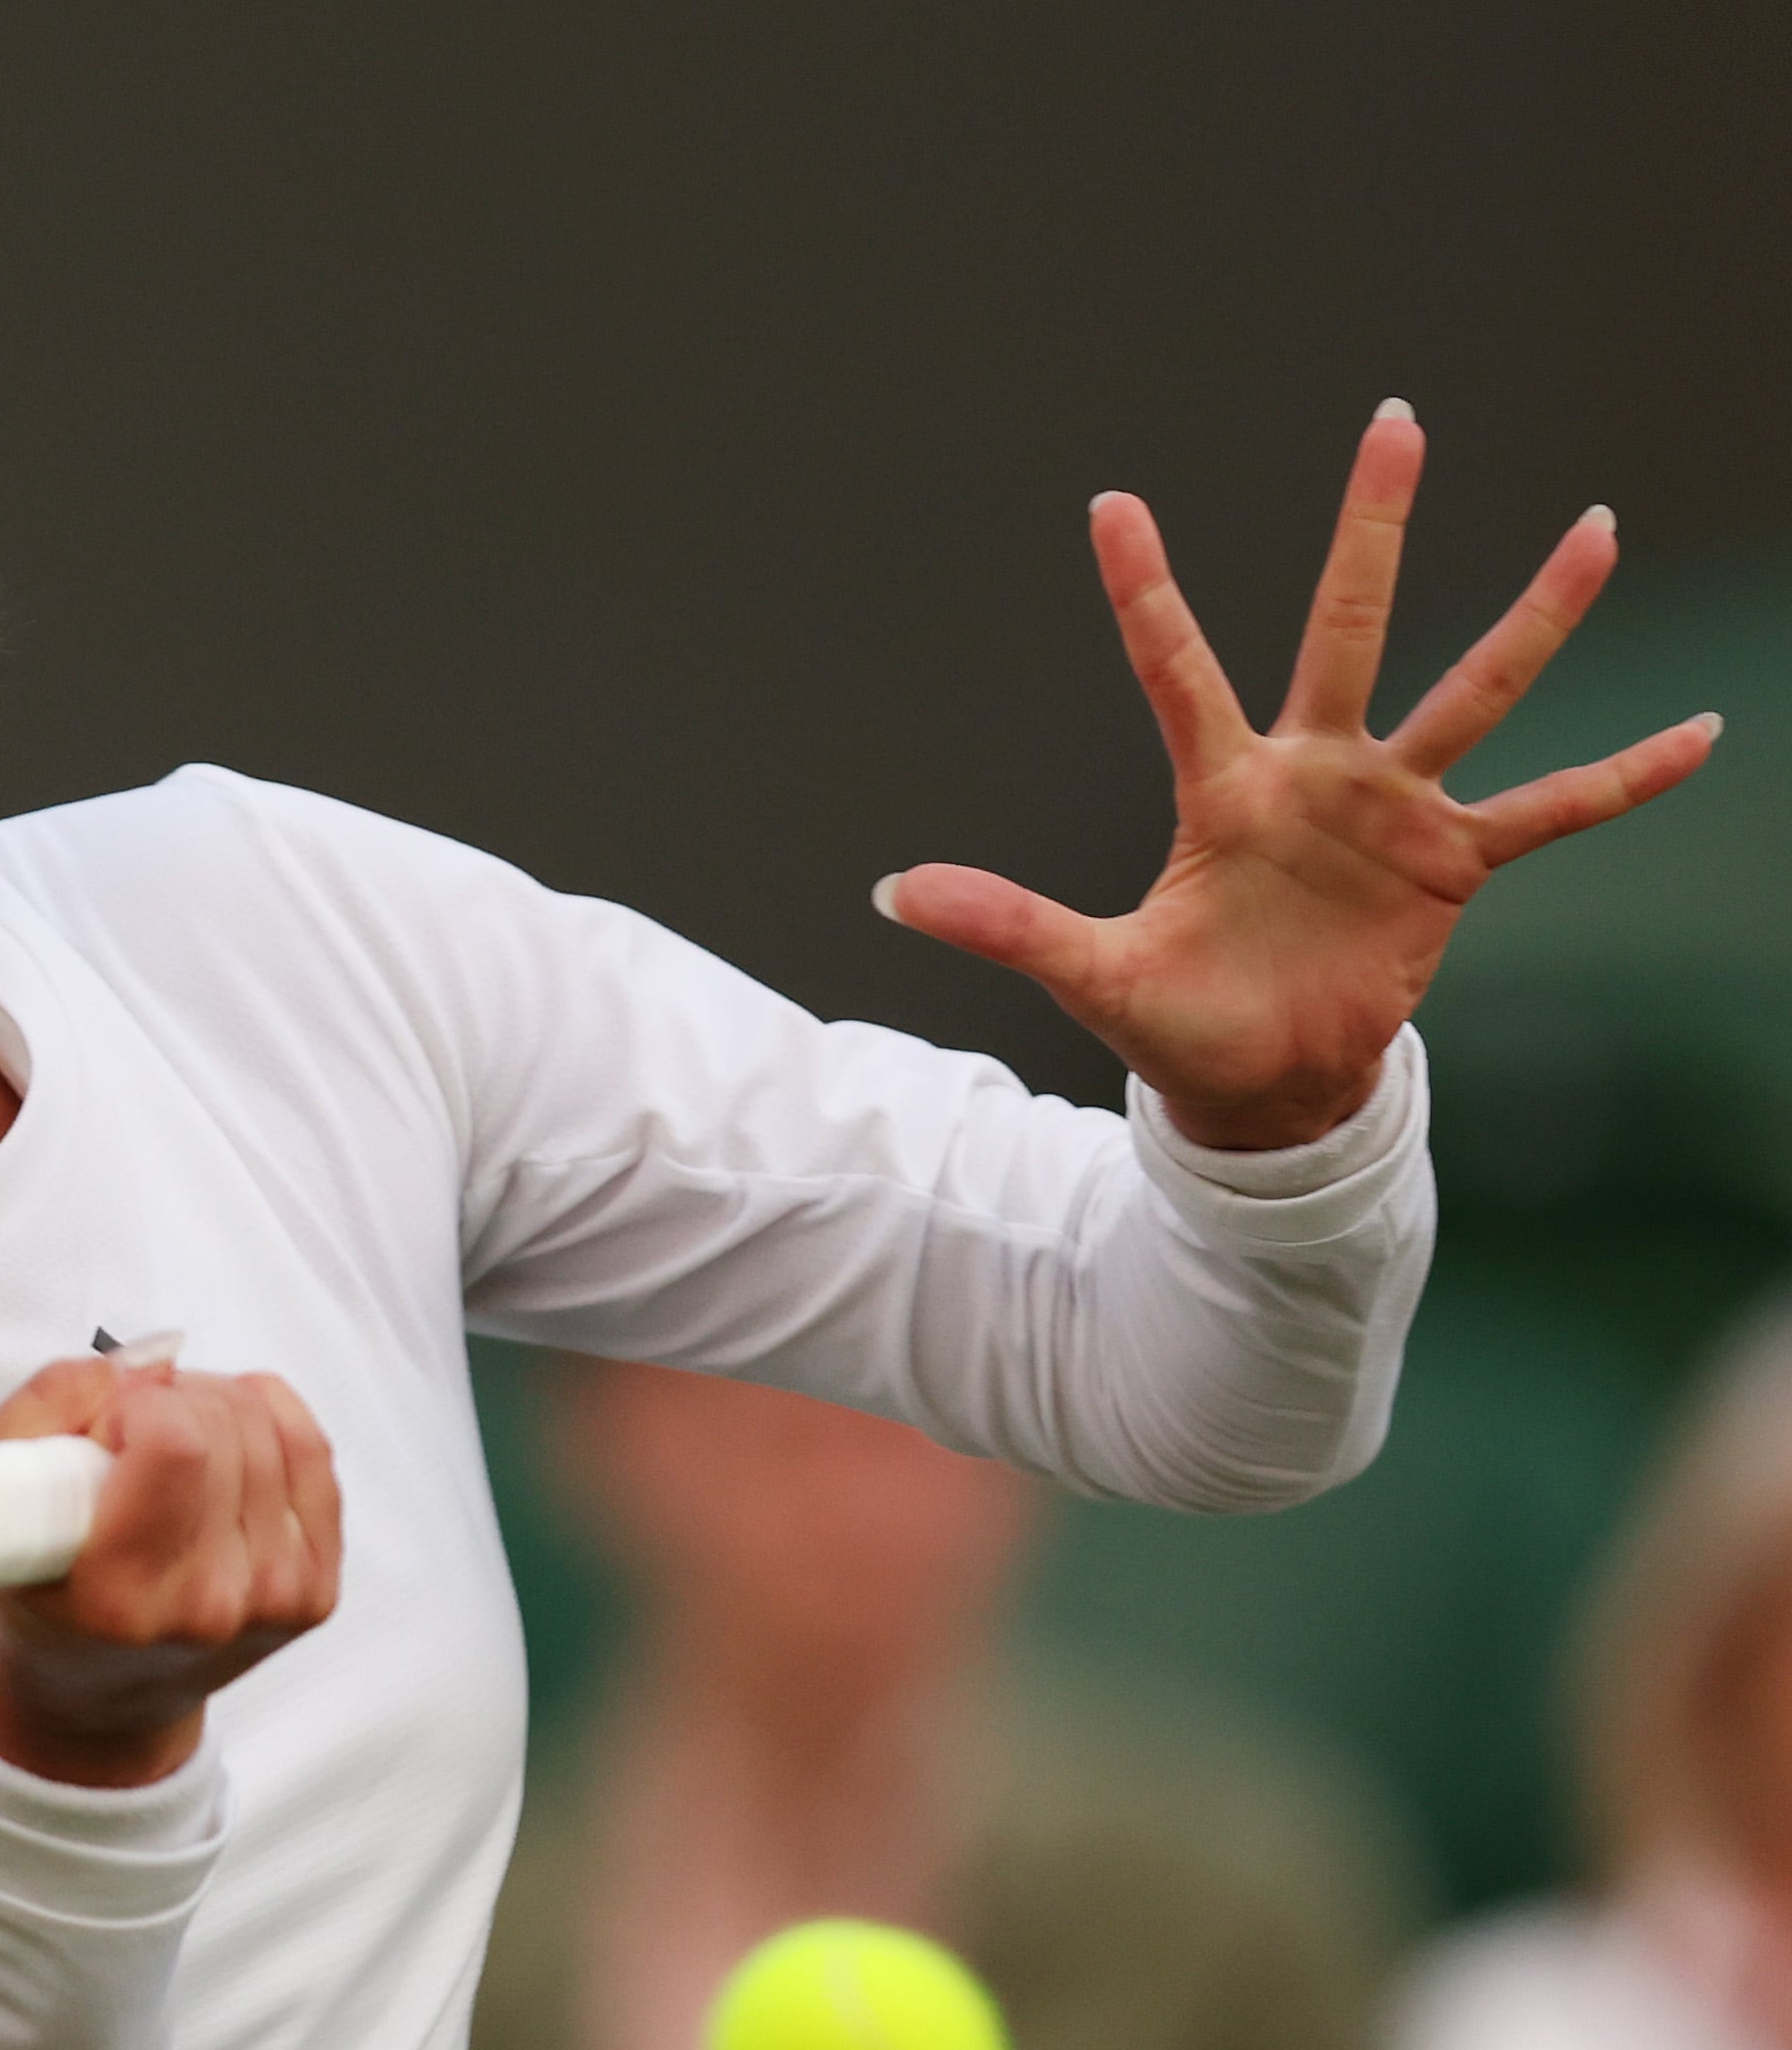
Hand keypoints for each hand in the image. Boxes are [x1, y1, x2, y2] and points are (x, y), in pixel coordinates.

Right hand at [0, 1354, 339, 1786]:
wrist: (98, 1695)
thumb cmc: (38, 1593)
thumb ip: (46, 1405)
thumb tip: (149, 1364)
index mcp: (118, 1596)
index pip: (175, 1443)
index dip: (134, 1405)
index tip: (102, 1433)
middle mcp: (207, 1606)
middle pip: (223, 1424)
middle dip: (169, 1402)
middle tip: (127, 1444)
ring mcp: (273, 1601)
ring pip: (267, 1424)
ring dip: (211, 1409)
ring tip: (166, 1452)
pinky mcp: (314, 1590)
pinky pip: (311, 1449)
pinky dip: (266, 1421)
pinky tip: (222, 1446)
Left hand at [881, 403, 1720, 1150]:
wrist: (1261, 1085)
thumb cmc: (1176, 1021)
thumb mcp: (1089, 973)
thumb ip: (1004, 923)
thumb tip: (890, 890)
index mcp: (1223, 789)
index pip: (1174, 668)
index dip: (1143, 590)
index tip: (1109, 501)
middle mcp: (1314, 773)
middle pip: (1347, 624)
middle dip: (1372, 528)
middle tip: (1395, 419)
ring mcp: (1392, 810)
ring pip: (1474, 688)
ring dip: (1537, 615)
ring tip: (1596, 527)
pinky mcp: (1453, 865)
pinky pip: (1555, 808)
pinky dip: (1625, 776)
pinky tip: (1704, 733)